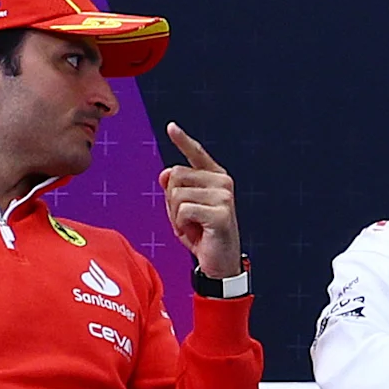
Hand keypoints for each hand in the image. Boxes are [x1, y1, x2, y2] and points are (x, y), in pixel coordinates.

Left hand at [158, 122, 243, 280]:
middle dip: (171, 199)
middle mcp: (222, 182)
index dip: (183, 141)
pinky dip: (180, 224)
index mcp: (215, 177)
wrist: (219, 261)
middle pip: (176, 175)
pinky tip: (195, 232)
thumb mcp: (182, 209)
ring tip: (192, 226)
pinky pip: (183, 209)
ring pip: (177, 193)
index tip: (171, 127)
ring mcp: (223, 196)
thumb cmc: (202, 233)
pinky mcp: (221, 212)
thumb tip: (165, 173)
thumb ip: (174, 189)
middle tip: (186, 218)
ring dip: (175, 214)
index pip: (196, 155)